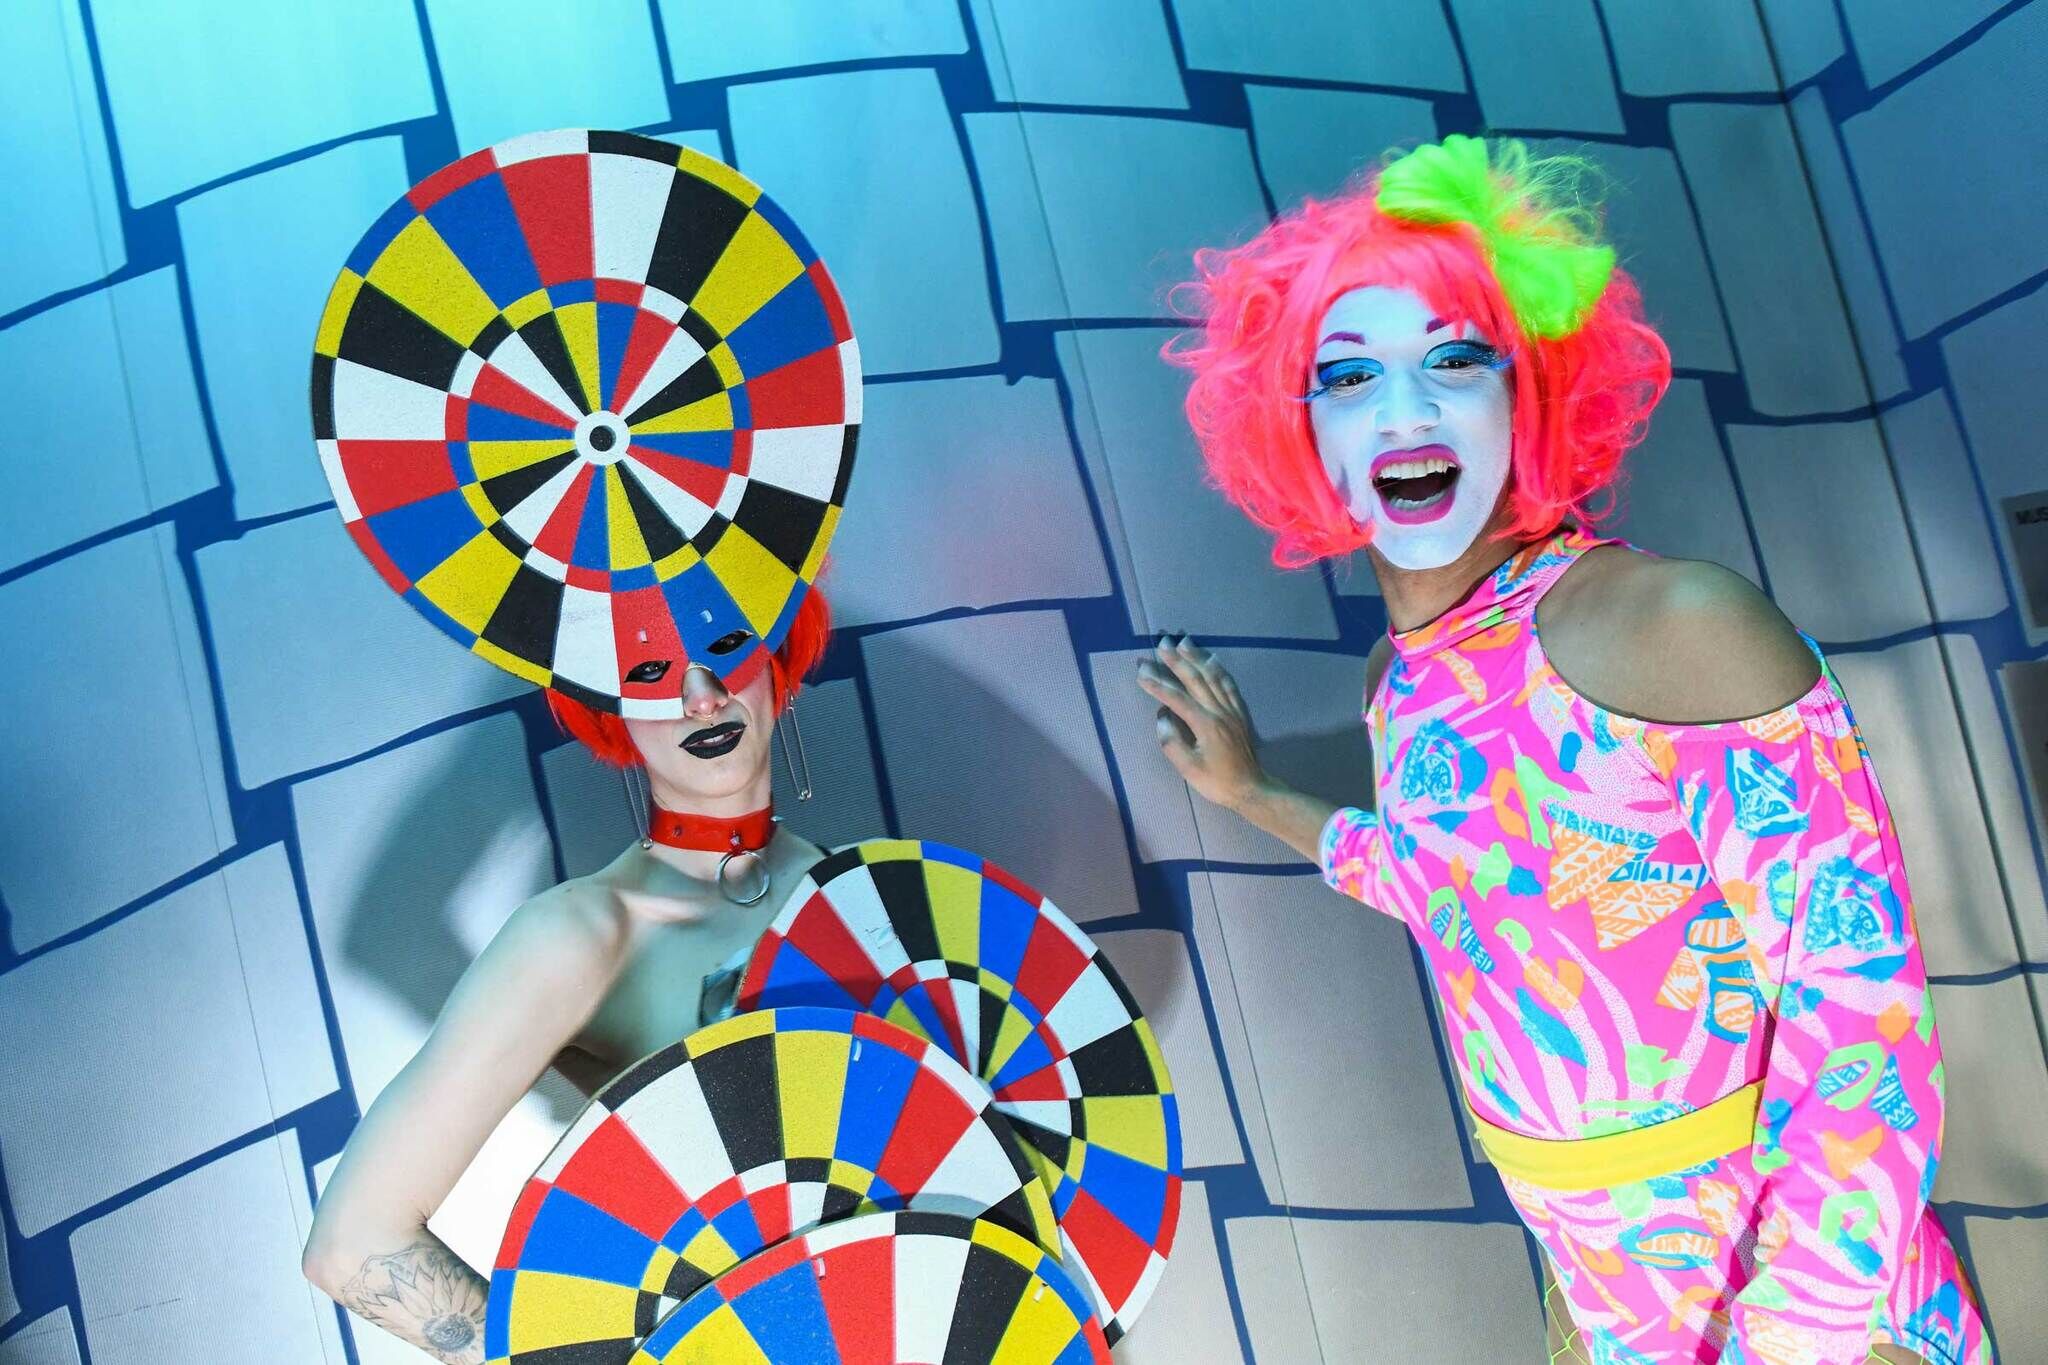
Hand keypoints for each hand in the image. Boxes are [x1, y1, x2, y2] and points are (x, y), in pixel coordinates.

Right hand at [1135, 635, 1266, 811]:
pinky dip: (1219, 669)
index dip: (1157, 684)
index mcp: (1205, 724)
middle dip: (1176, 660)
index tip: (1141, 672)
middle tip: (1162, 643)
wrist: (1251, 789)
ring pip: (1212, 676)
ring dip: (1197, 657)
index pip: (1176, 698)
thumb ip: (1172, 742)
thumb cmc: (1217, 782)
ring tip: (1184, 641)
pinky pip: (1229, 685)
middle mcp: (1219, 711)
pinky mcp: (1239, 713)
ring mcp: (1231, 710)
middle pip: (1195, 679)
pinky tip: (1212, 659)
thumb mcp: (1189, 769)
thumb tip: (1163, 717)